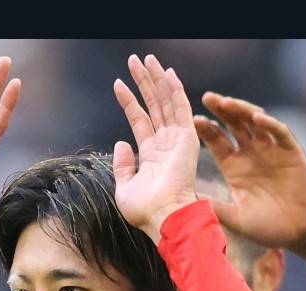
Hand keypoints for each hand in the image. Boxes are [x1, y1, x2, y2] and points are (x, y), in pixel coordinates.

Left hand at [111, 54, 199, 242]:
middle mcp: (165, 143)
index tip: (118, 83)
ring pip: (165, 100)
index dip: (129, 100)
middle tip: (135, 60)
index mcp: (151, 154)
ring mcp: (177, 138)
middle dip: (144, 81)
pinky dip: (173, 89)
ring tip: (145, 59)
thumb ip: (122, 165)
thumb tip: (120, 143)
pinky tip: (165, 72)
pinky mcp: (187, 137)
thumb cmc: (145, 210)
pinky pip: (179, 107)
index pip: (140, 119)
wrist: (162, 217)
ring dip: (155, 79)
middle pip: (153, 104)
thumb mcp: (124, 187)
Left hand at [194, 92, 305, 273]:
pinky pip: (280, 134)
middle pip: (234, 125)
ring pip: (256, 123)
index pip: (217, 141)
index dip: (206, 130)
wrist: (301, 232)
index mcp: (234, 167)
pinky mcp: (292, 153)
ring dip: (242, 111)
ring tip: (227, 102)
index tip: (191, 120)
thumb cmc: (268, 227)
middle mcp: (252, 154)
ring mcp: (272, 151)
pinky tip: (257, 117)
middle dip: (221, 110)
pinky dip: (270, 125)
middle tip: (207, 97)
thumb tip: (186, 206)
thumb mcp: (235, 218)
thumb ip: (215, 209)